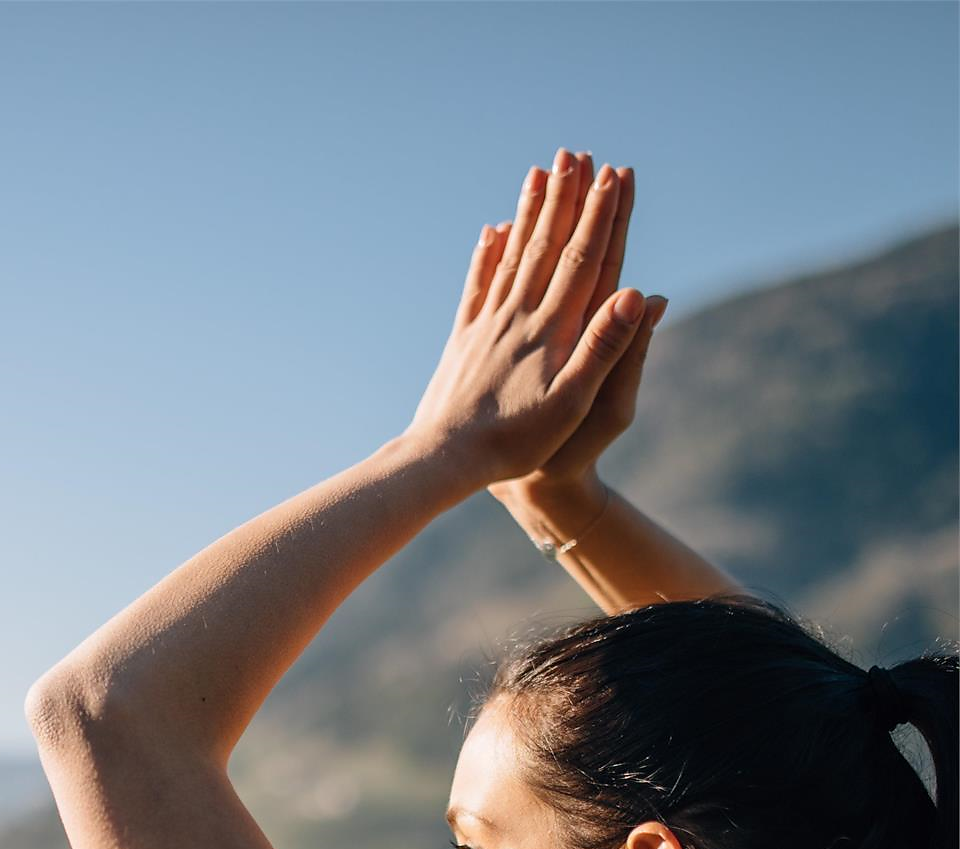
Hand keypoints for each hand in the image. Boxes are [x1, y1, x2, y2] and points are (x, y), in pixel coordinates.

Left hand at [404, 147, 655, 485]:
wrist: (443, 459)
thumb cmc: (515, 443)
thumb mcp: (574, 404)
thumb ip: (606, 348)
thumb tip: (640, 295)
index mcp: (552, 330)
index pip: (586, 259)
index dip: (604, 216)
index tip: (616, 175)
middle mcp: (518, 316)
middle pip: (549, 245)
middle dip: (567, 198)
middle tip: (578, 154)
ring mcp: (487, 323)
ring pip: (514, 255)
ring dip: (530, 212)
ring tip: (539, 172)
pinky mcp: (464, 338)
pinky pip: (479, 285)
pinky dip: (489, 254)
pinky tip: (493, 230)